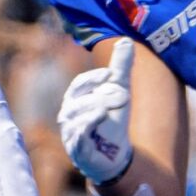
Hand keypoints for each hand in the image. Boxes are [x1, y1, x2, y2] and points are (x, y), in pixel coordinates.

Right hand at [57, 39, 134, 184]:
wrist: (115, 155)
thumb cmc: (112, 120)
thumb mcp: (119, 90)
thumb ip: (120, 67)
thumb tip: (126, 40)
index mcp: (76, 99)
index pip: (79, 84)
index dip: (93, 78)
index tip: (110, 74)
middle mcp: (69, 115)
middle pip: (78, 100)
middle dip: (100, 95)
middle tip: (122, 95)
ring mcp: (70, 133)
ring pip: (75, 118)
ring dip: (93, 110)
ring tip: (107, 109)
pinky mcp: (77, 150)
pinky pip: (76, 136)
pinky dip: (85, 127)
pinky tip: (99, 118)